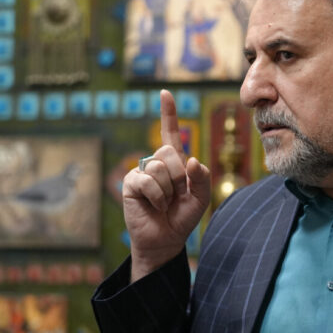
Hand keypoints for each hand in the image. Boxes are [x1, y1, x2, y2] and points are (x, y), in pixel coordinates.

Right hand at [123, 90, 210, 282]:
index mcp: (175, 161)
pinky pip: (148, 181)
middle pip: (170, 152)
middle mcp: (157, 162)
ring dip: (168, 190)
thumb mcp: (201, 197)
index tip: (165, 93)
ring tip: (164, 203)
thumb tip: (190, 161)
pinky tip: (154, 206)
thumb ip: (202, 178)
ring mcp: (142, 171)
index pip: (171, 133)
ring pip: (159, 167)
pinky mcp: (131, 183)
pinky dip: (157, 196)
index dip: (168, 113)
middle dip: (179, 176)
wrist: (166, 239)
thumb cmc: (183, 216)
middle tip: (176, 195)